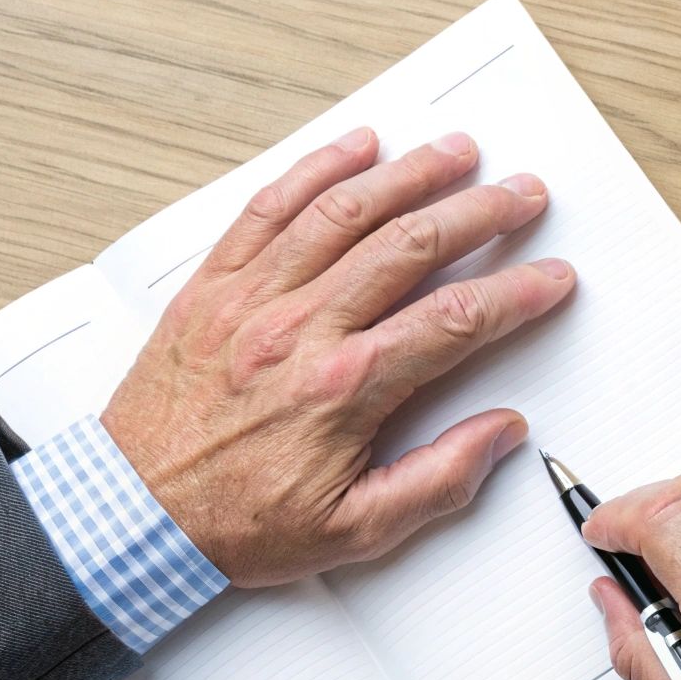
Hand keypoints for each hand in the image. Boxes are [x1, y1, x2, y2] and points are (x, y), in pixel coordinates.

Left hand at [102, 127, 574, 586]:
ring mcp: (251, 299)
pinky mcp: (212, 285)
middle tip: (522, 194)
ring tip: (456, 153)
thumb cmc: (235, 524)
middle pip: (410, 246)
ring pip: (345, 212)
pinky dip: (318, 169)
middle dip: (480, 212)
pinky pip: (268, 209)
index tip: (551, 278)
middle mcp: (299, 330)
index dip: (515, 292)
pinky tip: (357, 148)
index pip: (454, 321)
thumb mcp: (353, 531)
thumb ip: (437, 481)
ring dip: (410, 174)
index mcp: (342, 389)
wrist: (130, 515)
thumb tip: (500, 433)